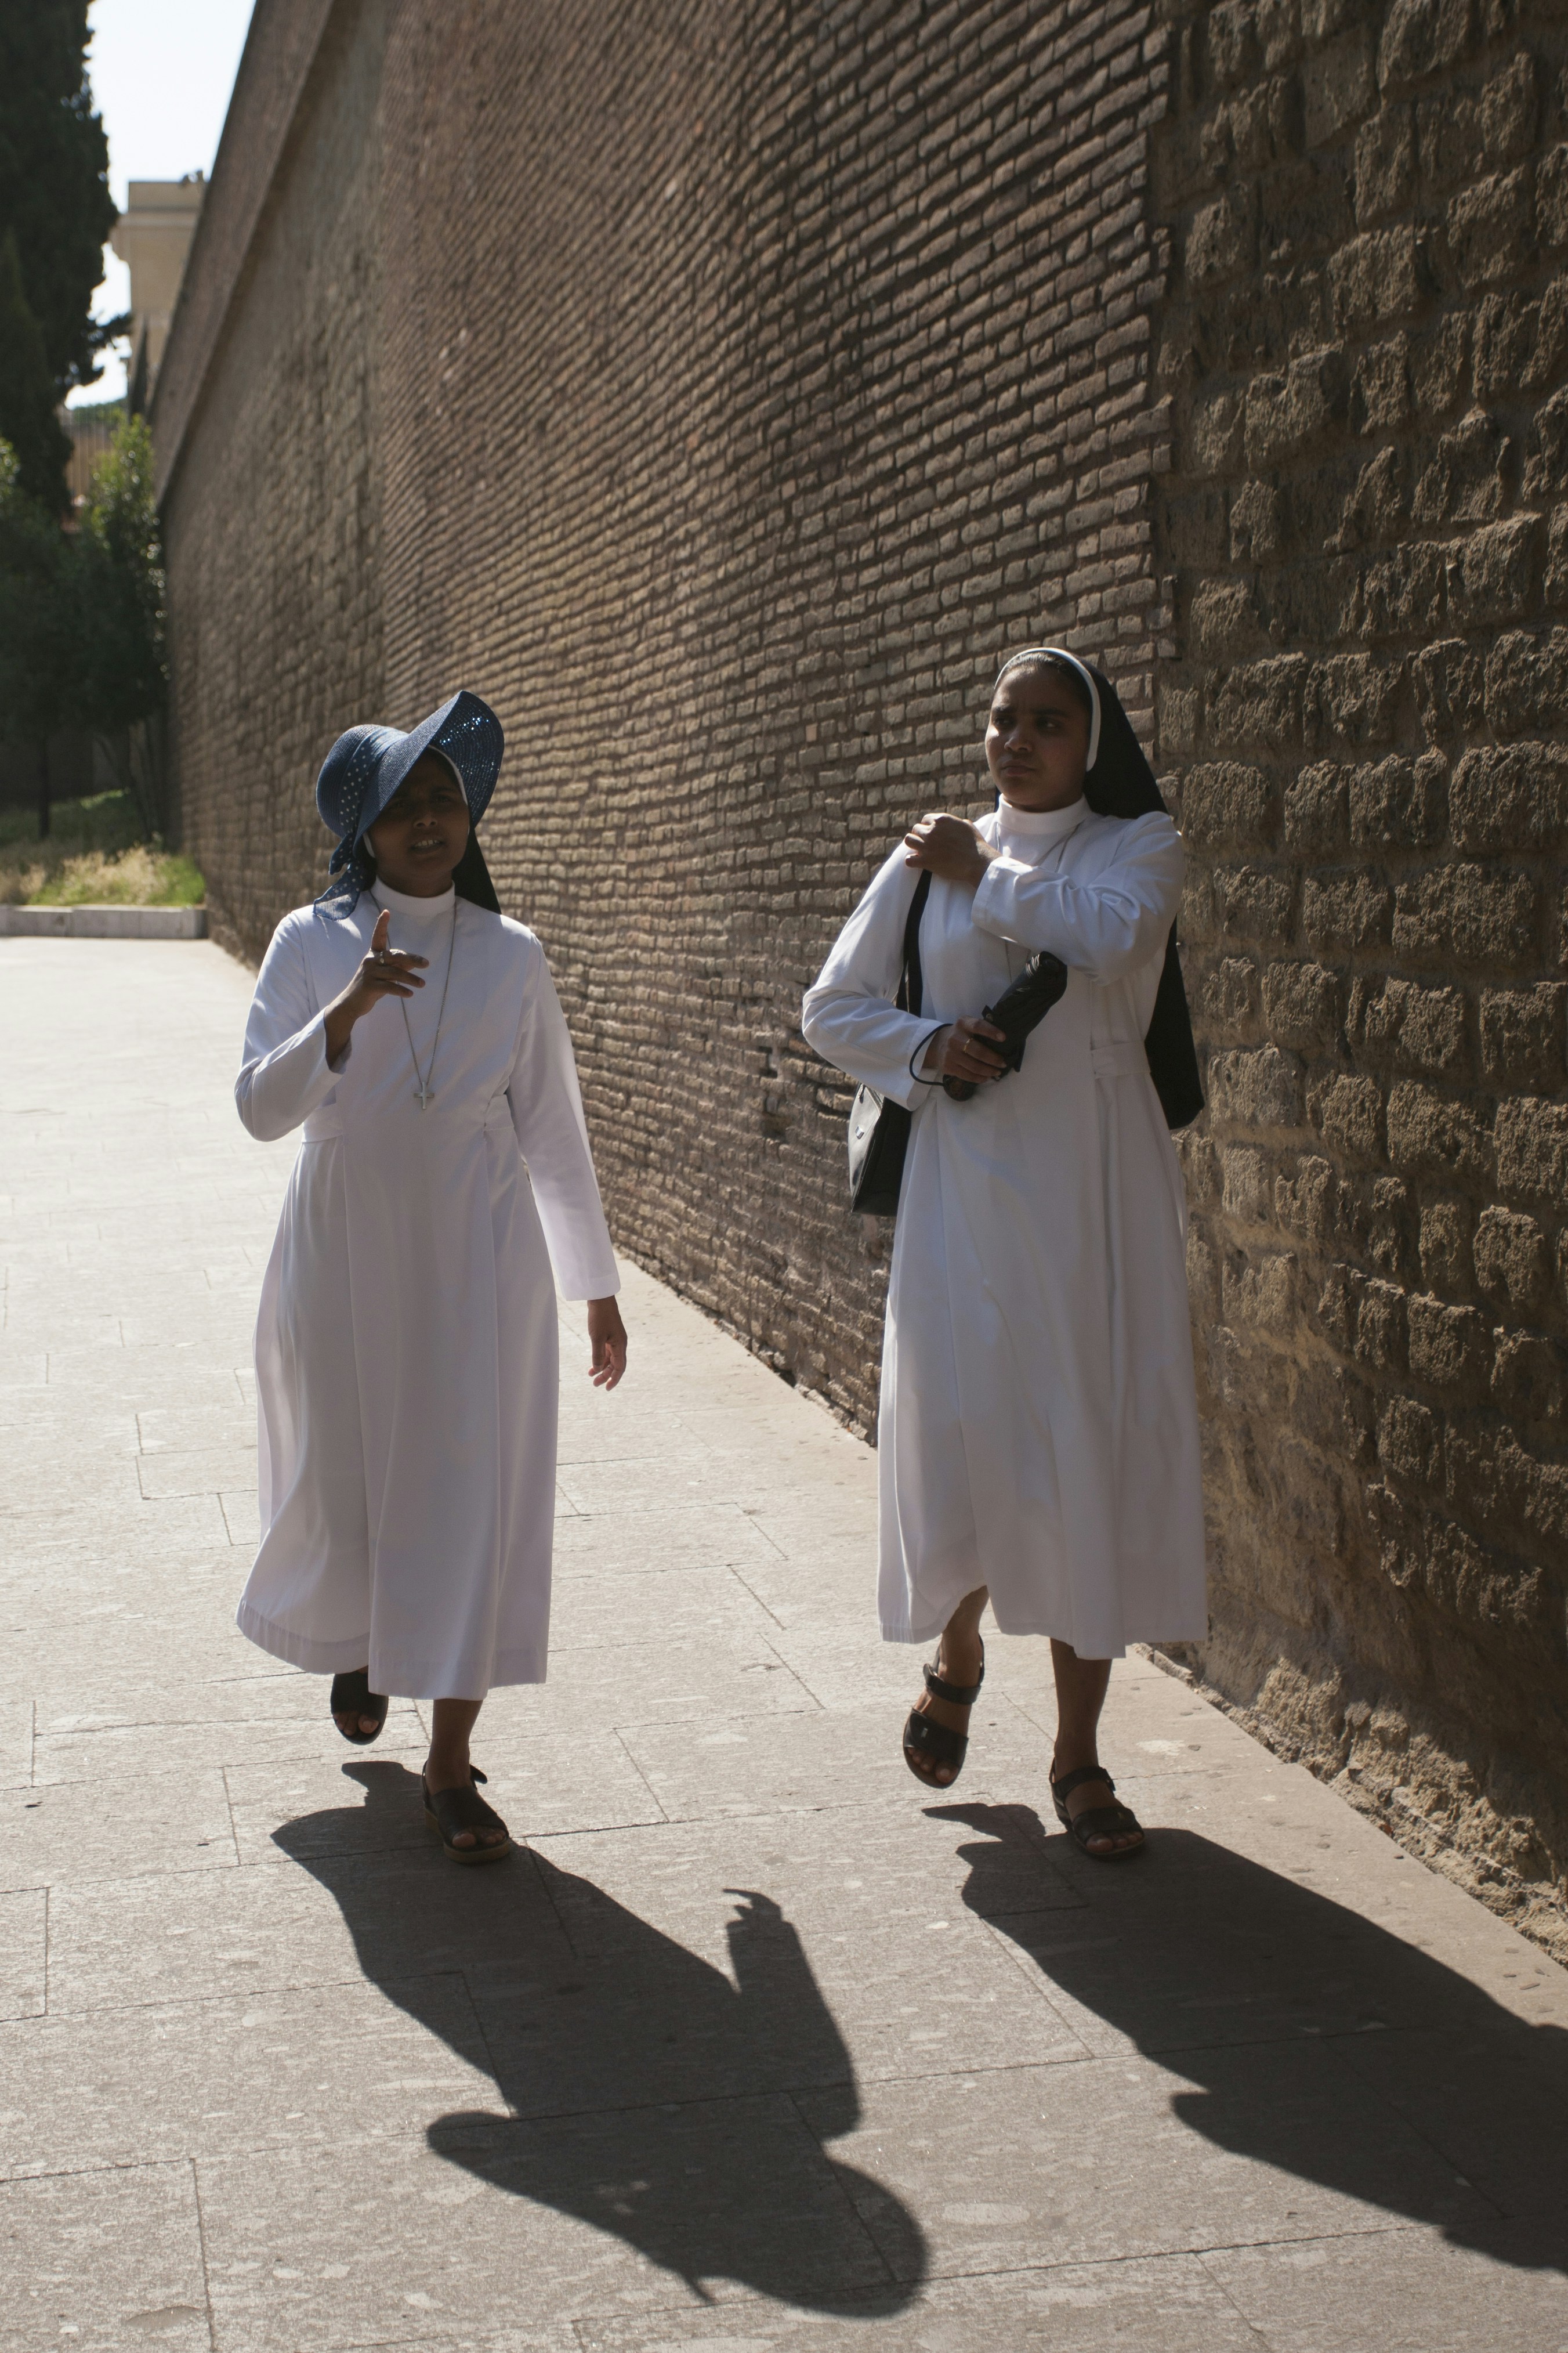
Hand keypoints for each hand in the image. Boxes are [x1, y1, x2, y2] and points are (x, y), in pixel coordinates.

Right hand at [322, 909, 428, 1063]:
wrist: (352, 1003)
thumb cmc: (372, 986)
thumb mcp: (386, 974)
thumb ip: (399, 966)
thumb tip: (416, 962)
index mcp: (373, 955)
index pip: (378, 937)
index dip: (381, 924)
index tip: (386, 912)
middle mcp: (370, 961)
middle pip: (395, 956)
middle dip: (412, 959)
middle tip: (426, 964)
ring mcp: (369, 973)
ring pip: (395, 973)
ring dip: (411, 979)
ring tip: (422, 984)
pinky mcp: (369, 986)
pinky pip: (389, 987)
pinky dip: (401, 990)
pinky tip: (410, 994)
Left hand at [587, 1296, 626, 1389]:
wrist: (600, 1299)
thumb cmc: (599, 1317)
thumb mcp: (596, 1338)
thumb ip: (597, 1355)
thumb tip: (597, 1369)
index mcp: (620, 1345)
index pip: (620, 1367)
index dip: (614, 1379)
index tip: (607, 1388)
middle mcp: (619, 1344)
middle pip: (615, 1365)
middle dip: (606, 1375)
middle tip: (595, 1384)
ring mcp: (614, 1340)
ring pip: (610, 1359)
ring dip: (602, 1368)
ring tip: (591, 1376)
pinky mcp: (608, 1336)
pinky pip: (606, 1352)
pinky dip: (600, 1359)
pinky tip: (592, 1365)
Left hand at [903, 812, 995, 887]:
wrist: (977, 862)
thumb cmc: (976, 845)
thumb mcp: (968, 826)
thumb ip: (958, 822)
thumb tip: (958, 823)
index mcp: (941, 820)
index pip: (925, 820)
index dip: (928, 827)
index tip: (932, 835)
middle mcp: (932, 831)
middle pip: (916, 829)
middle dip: (921, 836)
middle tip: (927, 844)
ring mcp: (927, 846)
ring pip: (908, 840)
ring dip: (913, 845)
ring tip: (919, 851)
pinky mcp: (925, 861)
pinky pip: (908, 860)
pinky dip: (912, 861)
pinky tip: (918, 863)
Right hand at [923, 1016, 1007, 1085]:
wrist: (937, 1044)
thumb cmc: (960, 1035)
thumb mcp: (967, 1025)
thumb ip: (981, 1029)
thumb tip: (1004, 1042)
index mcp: (962, 1024)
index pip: (978, 1026)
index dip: (991, 1032)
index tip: (1003, 1038)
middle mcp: (955, 1038)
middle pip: (978, 1051)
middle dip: (994, 1059)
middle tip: (1003, 1063)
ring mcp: (950, 1054)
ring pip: (974, 1066)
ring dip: (989, 1071)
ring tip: (997, 1071)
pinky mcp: (947, 1066)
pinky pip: (967, 1076)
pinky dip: (979, 1078)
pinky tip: (986, 1077)